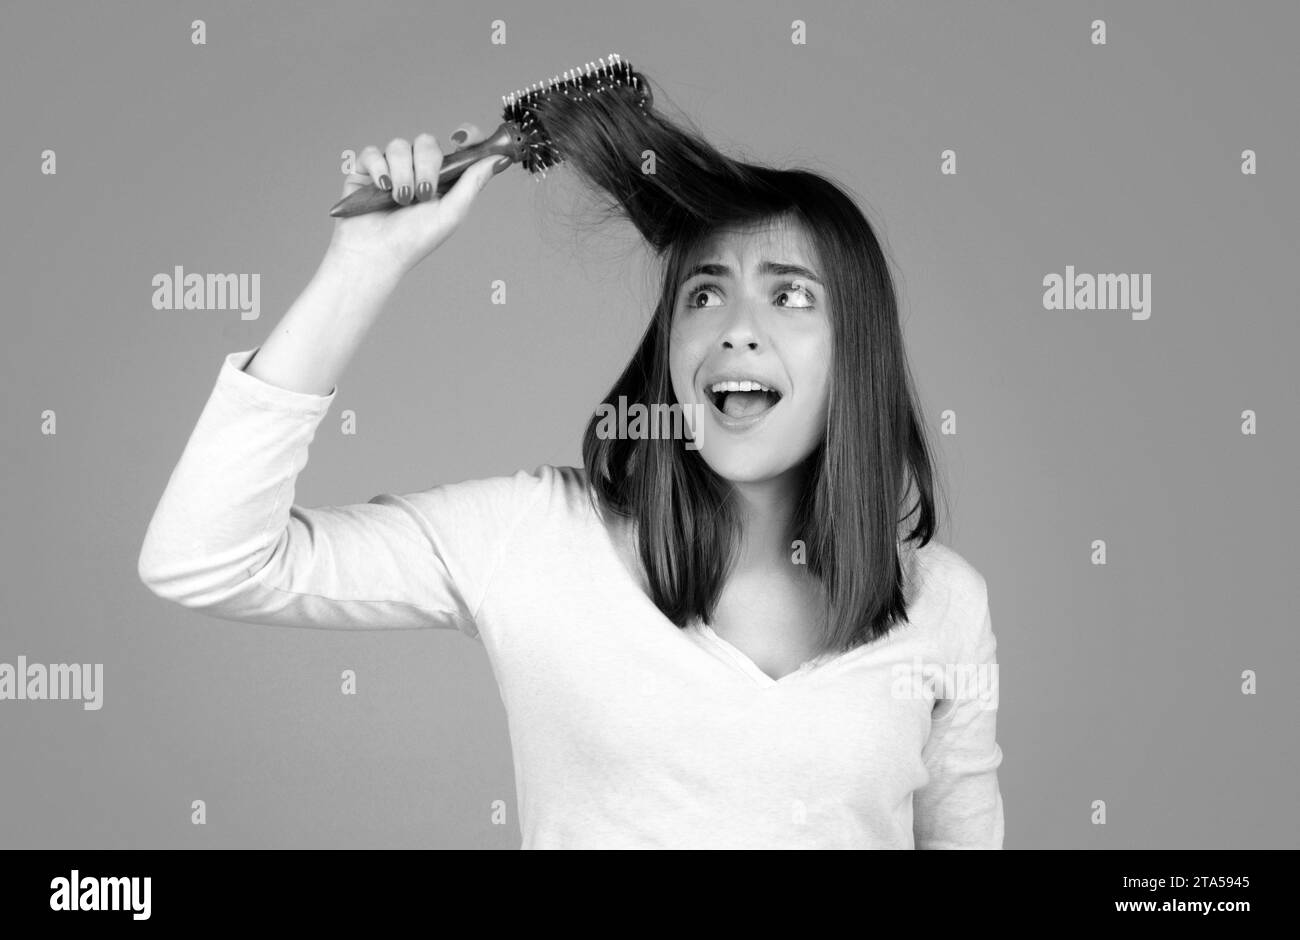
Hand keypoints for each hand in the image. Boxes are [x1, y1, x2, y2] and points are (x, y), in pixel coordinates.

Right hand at [324, 124, 505, 280]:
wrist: (376, 254)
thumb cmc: (415, 240)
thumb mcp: (452, 213)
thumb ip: (473, 182)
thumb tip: (499, 159)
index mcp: (443, 179)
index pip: (457, 146)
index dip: (465, 136)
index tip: (460, 140)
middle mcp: (418, 170)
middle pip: (426, 142)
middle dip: (426, 167)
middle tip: (422, 194)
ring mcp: (392, 168)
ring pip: (399, 146)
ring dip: (402, 174)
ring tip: (400, 200)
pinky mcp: (366, 170)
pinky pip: (373, 153)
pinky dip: (379, 169)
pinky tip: (381, 188)